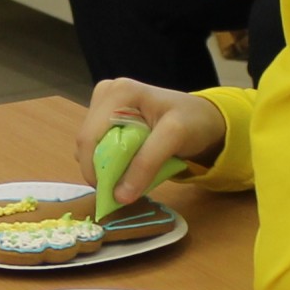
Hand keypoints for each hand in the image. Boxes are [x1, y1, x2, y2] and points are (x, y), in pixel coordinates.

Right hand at [76, 78, 226, 206]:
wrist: (203, 119)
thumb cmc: (191, 122)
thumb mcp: (174, 137)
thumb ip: (146, 164)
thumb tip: (119, 196)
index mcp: (118, 92)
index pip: (90, 137)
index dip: (95, 169)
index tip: (113, 194)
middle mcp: (106, 94)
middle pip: (86, 143)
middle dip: (101, 169)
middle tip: (122, 187)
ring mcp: (104, 105)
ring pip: (90, 147)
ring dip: (106, 167)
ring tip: (131, 174)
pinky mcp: (107, 118)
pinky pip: (97, 147)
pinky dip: (110, 162)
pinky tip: (130, 165)